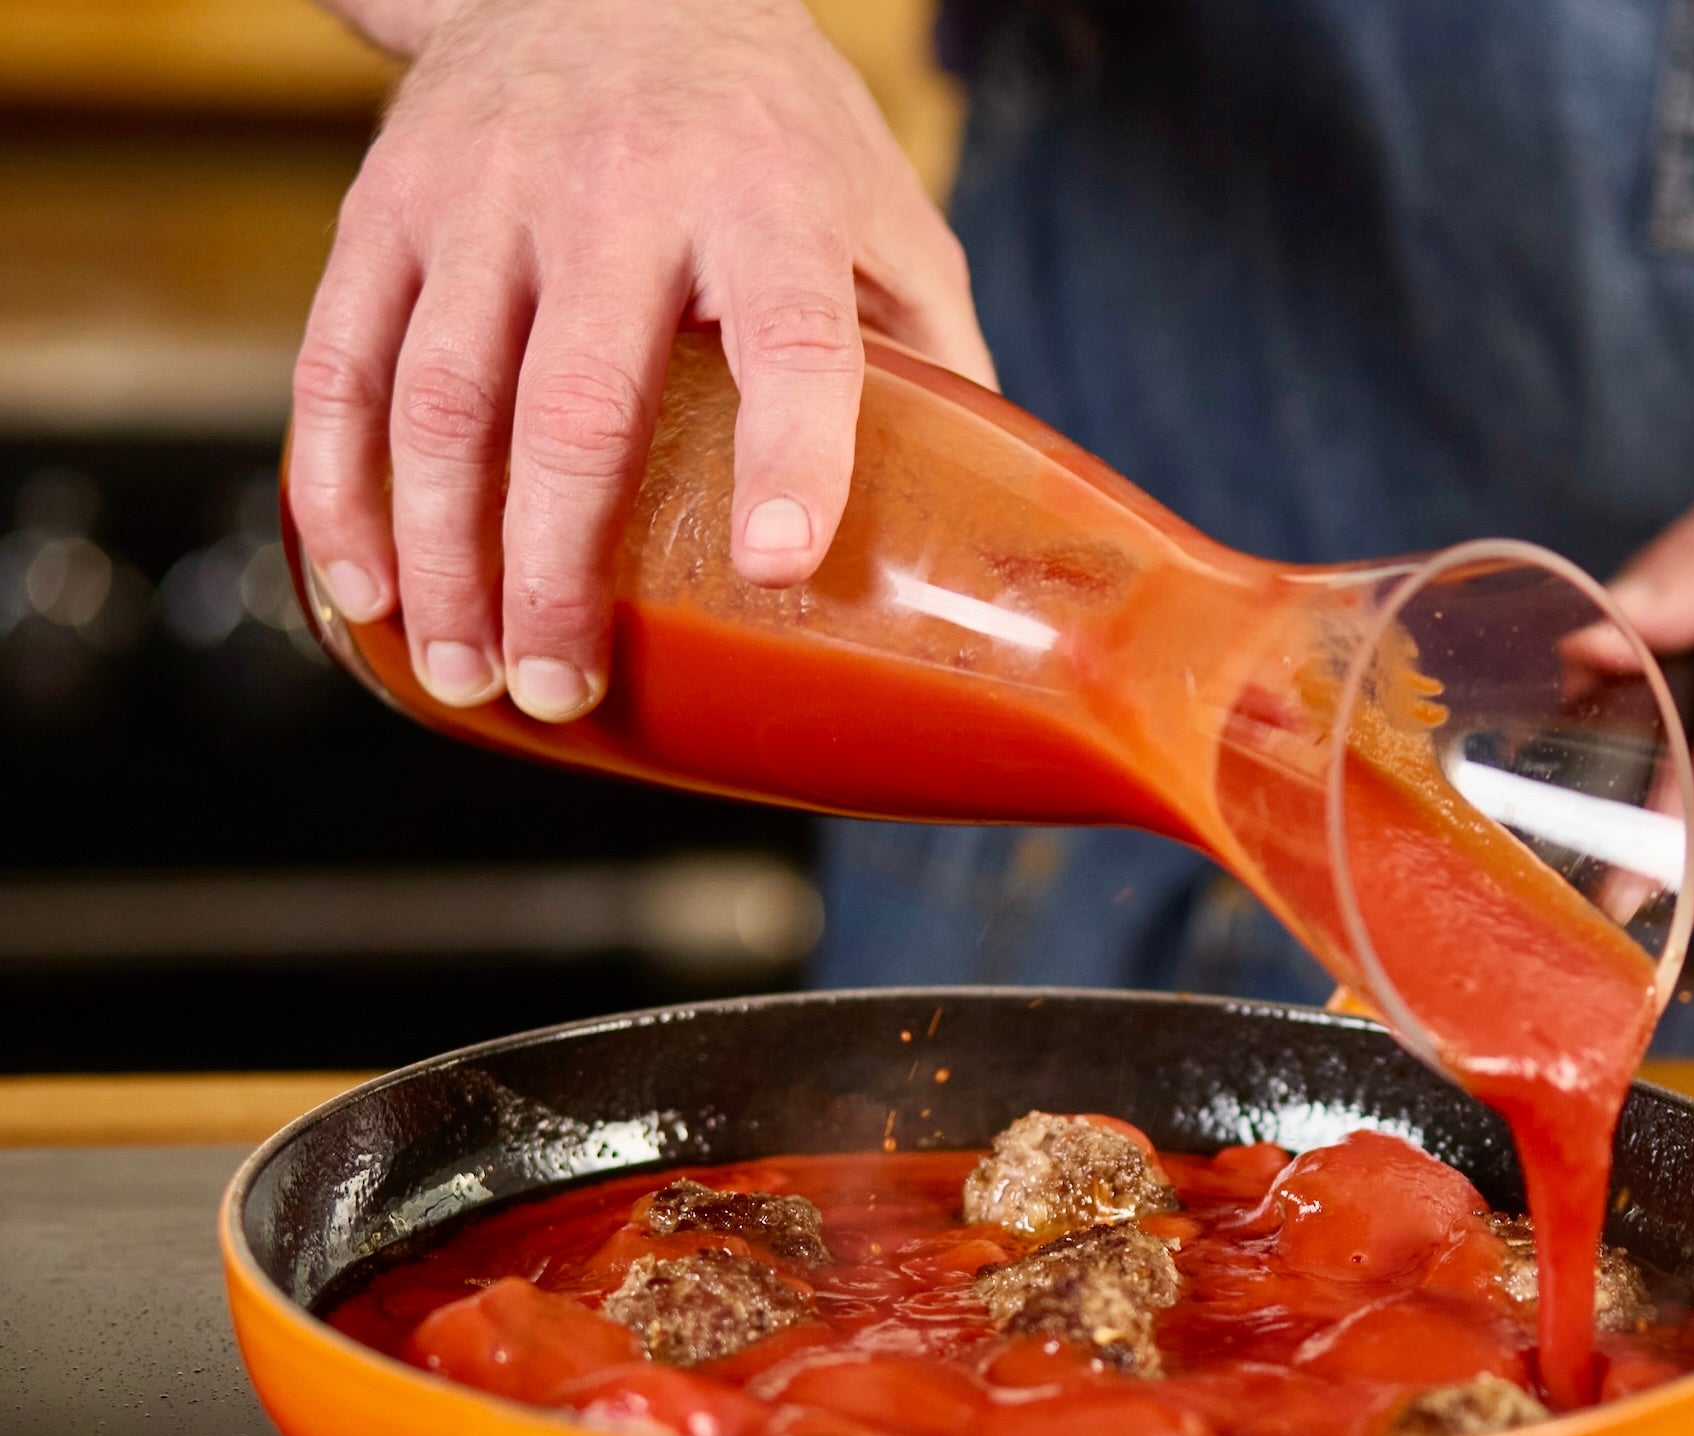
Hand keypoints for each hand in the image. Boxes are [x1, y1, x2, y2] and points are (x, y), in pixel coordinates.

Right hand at [288, 0, 991, 721]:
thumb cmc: (769, 125)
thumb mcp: (881, 205)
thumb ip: (929, 349)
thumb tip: (989, 524)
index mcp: (769, 195)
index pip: (791, 334)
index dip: (793, 452)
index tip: (782, 561)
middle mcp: (621, 186)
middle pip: (583, 402)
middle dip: (560, 566)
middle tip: (562, 687)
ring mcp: (489, 193)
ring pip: (445, 396)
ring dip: (444, 553)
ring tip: (468, 670)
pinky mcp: (387, 200)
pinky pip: (342, 358)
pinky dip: (339, 483)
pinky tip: (365, 582)